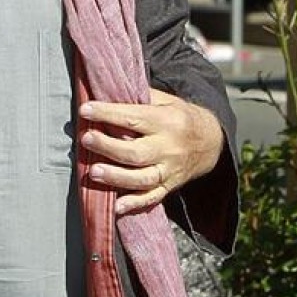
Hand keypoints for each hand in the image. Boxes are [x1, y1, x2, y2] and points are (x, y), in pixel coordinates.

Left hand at [78, 87, 224, 216]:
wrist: (211, 142)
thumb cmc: (180, 116)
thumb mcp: (166, 100)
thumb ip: (140, 97)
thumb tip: (107, 90)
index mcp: (166, 121)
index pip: (132, 117)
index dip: (107, 114)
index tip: (85, 110)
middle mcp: (169, 147)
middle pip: (136, 152)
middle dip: (108, 146)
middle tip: (86, 139)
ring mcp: (170, 170)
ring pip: (142, 178)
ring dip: (116, 177)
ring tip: (93, 172)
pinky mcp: (170, 186)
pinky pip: (152, 197)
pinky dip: (135, 203)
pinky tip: (117, 206)